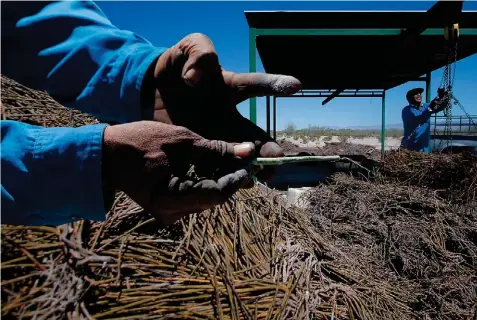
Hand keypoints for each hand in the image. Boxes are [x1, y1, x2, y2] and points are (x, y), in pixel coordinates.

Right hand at [102, 121, 254, 224]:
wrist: (106, 154)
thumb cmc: (140, 142)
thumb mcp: (182, 140)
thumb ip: (215, 149)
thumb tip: (247, 152)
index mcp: (173, 198)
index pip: (218, 194)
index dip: (237, 178)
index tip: (250, 161)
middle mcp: (172, 213)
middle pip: (214, 198)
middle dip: (231, 177)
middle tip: (243, 156)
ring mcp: (170, 213)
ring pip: (207, 198)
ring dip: (220, 178)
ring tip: (228, 156)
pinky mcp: (168, 207)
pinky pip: (196, 196)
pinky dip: (206, 180)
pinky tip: (210, 164)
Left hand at [141, 33, 301, 182]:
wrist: (150, 88)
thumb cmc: (177, 64)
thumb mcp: (189, 47)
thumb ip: (199, 53)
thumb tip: (195, 78)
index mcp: (230, 87)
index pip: (255, 85)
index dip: (275, 84)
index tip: (296, 86)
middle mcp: (228, 115)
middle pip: (253, 133)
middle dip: (268, 147)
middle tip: (278, 158)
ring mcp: (213, 134)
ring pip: (236, 155)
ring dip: (247, 167)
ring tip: (257, 177)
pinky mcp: (196, 147)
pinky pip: (212, 163)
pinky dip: (221, 174)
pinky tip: (229, 185)